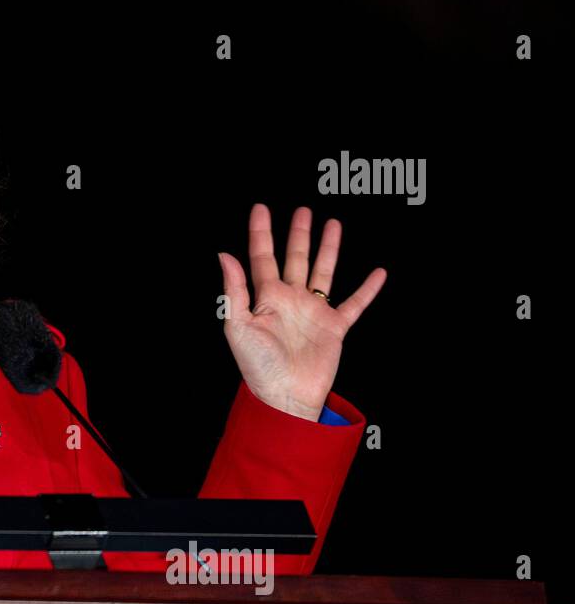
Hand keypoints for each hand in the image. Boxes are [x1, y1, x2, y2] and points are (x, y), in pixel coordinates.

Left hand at [217, 203, 385, 419]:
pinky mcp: (334, 327)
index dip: (261, 232)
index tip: (261, 208)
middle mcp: (290, 300)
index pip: (263, 257)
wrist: (285, 395)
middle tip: (303, 210)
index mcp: (266, 298)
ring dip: (328, 249)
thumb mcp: (238, 326)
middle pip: (295, 258)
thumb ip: (234, 290)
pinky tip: (378, 272)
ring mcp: (313, 312)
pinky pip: (354, 303)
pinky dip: (368, 289)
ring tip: (333, 224)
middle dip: (298, 234)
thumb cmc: (257, 365)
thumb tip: (225, 255)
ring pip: (323, 272)